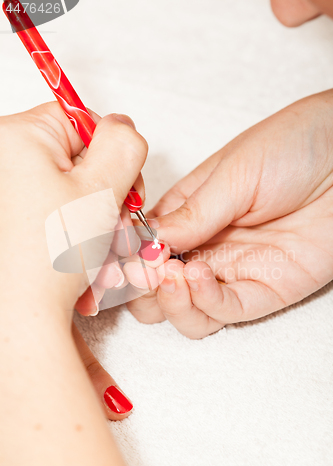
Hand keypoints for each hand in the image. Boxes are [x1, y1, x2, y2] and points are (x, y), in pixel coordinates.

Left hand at [0, 101, 150, 417]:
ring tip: (101, 260)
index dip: (110, 157)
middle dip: (105, 201)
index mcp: (15, 138)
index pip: (79, 122)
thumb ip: (124, 144)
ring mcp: (4, 195)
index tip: (120, 190)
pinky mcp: (9, 221)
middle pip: (74, 164)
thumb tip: (122, 127)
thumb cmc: (48, 258)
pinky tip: (83, 266)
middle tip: (114, 228)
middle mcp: (1, 162)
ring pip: (67, 197)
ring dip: (95, 228)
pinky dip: (73, 240)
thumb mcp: (102, 189)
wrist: (18, 319)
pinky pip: (51, 218)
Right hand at [127, 90, 332, 337]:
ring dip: (166, 301)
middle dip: (139, 287)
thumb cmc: (293, 146)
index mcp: (187, 213)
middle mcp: (204, 247)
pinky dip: (202, 303)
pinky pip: (225, 313)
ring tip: (167, 272)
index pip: (140, 246)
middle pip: (155, 288)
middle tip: (139, 270)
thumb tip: (145, 241)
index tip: (112, 258)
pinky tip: (194, 275)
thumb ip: (189, 213)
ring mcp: (232, 271)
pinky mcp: (265, 290)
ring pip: (184, 312)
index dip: (123, 257)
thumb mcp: (233, 172)